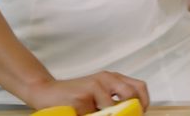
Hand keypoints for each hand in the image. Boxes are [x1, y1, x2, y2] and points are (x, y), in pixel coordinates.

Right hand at [24, 72, 148, 114]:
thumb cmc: (74, 95)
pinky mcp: (81, 98)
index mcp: (112, 77)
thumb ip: (113, 99)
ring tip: (93, 112)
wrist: (46, 91)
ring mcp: (93, 87)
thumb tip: (131, 112)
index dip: (144, 101)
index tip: (141, 112)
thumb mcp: (97, 92)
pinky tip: (80, 113)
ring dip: (105, 115)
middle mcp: (105, 79)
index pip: (138, 87)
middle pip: (130, 96)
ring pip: (111, 109)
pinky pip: (93, 115)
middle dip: (129, 111)